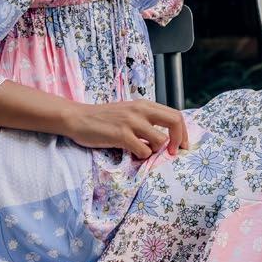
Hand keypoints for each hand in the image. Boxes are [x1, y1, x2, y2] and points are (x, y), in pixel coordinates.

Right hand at [65, 100, 188, 158]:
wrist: (77, 118)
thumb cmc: (104, 119)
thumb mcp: (129, 113)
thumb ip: (147, 120)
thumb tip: (167, 136)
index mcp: (145, 104)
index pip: (176, 115)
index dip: (184, 132)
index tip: (182, 145)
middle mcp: (141, 110)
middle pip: (175, 122)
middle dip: (179, 140)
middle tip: (174, 153)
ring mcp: (131, 122)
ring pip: (160, 140)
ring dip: (155, 151)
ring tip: (142, 151)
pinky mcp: (121, 135)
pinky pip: (143, 151)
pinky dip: (142, 156)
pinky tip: (132, 153)